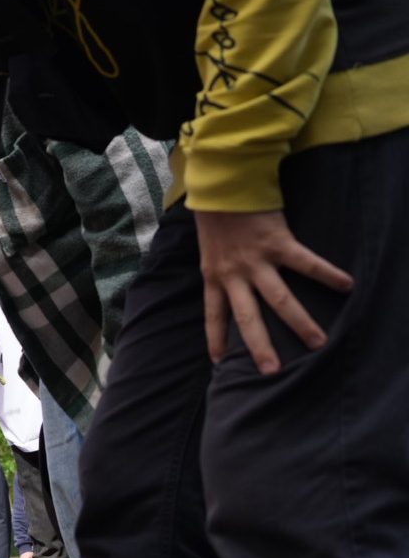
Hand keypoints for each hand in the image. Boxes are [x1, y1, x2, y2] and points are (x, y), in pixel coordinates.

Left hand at [194, 209, 351, 373]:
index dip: (216, 339)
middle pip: (247, 317)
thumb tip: (232, 288)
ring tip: (319, 342)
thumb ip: (221, 272)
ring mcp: (257, 261)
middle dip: (260, 346)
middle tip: (273, 371)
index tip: (219, 363)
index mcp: (214, 276)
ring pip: (280, 299)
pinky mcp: (278, 243)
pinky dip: (327, 274)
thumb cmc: (216, 218)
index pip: (213, 315)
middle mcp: (234, 274)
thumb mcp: (209, 251)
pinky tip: (347, 286)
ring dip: (300, 322)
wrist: (223, 186)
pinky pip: (307, 263)